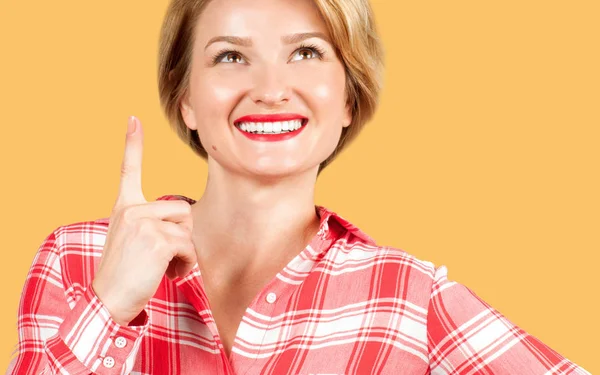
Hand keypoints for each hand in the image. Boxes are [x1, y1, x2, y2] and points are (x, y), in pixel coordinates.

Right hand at [91, 116, 196, 325]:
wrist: (108, 301)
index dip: (132, 144)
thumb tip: (184, 218)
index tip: (133, 119)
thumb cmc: (125, 275)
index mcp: (124, 207)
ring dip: (185, 252)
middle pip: (182, 210)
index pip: (128, 170)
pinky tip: (167, 274)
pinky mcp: (156, 239)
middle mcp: (131, 210)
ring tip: (165, 267)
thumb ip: (152, 224)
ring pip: (188, 228)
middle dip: (182, 236)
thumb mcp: (132, 241)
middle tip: (165, 258)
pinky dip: (186, 264)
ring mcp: (142, 222)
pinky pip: (189, 246)